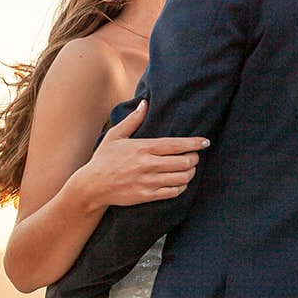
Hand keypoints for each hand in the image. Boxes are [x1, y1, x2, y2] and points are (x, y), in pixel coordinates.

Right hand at [77, 101, 209, 207]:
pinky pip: (173, 192)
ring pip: (182, 178)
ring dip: (190, 173)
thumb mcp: (115, 136)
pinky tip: (181, 182)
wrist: (92, 186)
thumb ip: (133, 120)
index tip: (205, 142)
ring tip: (189, 169)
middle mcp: (147, 164)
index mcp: (142, 148)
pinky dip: (182, 187)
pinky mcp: (147, 195)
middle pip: (184, 162)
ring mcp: (148, 181)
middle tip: (194, 157)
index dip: (194, 143)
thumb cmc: (103, 159)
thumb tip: (145, 102)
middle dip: (194, 159)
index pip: (175, 144)